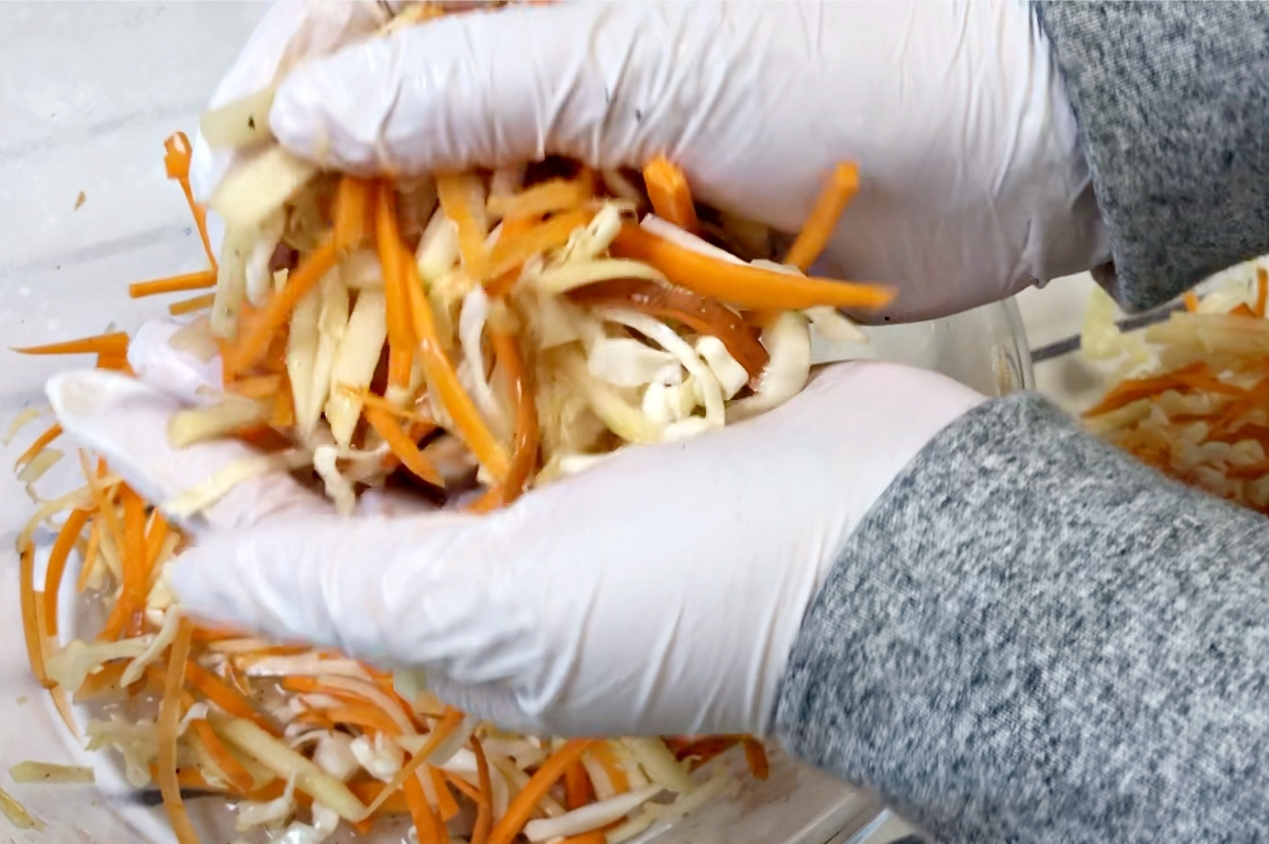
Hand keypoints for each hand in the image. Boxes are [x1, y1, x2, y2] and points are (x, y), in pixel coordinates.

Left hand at [48, 337, 983, 738]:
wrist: (891, 546)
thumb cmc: (691, 602)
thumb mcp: (487, 619)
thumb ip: (325, 590)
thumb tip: (190, 578)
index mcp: (449, 600)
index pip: (281, 529)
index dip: (186, 464)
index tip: (100, 399)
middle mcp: (497, 534)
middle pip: (337, 449)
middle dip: (251, 388)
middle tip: (167, 321)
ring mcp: (568, 455)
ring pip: (421, 380)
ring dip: (341, 323)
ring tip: (262, 257)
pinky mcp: (632, 386)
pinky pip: (516, 330)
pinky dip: (455, 285)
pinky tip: (404, 230)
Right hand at [201, 0, 1107, 320]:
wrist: (1011, 143)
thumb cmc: (854, 53)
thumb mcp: (646, 48)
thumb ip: (470, 83)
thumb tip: (306, 120)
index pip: (365, 4)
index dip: (287, 72)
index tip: (232, 159)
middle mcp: (558, 54)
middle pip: (399, 115)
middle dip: (332, 191)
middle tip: (270, 277)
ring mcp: (600, 145)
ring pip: (463, 202)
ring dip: (405, 267)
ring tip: (336, 339)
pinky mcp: (644, 226)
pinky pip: (540, 267)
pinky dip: (495, 309)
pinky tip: (447, 357)